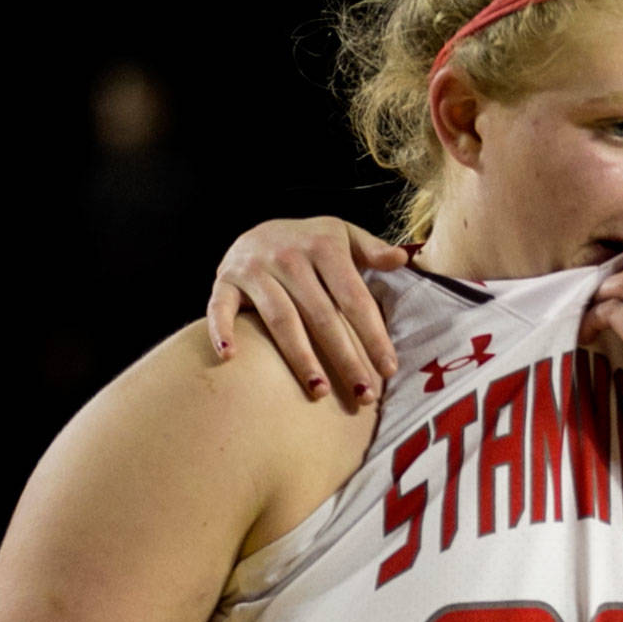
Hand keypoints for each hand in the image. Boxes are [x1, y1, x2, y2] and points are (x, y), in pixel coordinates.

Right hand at [208, 217, 405, 403]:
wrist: (259, 229)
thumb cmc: (312, 244)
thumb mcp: (344, 236)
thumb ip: (372, 250)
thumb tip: (402, 260)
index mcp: (323, 246)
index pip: (354, 298)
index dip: (372, 335)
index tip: (388, 369)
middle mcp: (288, 256)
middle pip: (321, 315)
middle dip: (344, 357)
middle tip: (362, 393)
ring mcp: (254, 268)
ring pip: (280, 320)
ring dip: (300, 357)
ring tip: (319, 391)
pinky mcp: (224, 280)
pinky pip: (220, 308)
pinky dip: (222, 330)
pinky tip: (232, 357)